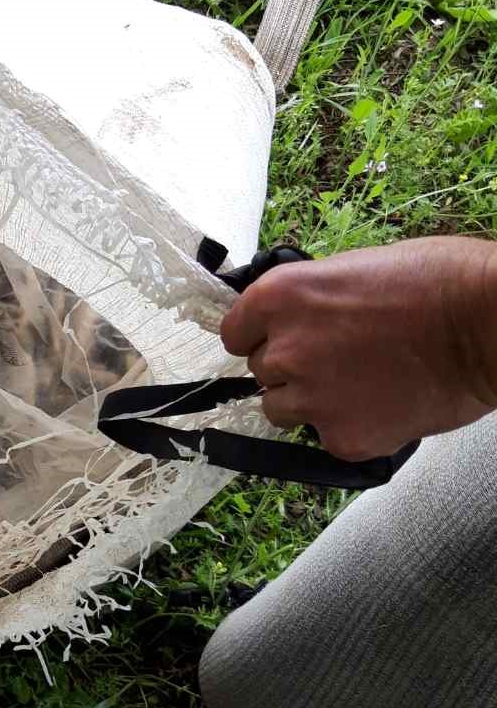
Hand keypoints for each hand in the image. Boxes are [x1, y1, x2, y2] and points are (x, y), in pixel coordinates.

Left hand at [221, 237, 496, 460]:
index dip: (259, 336)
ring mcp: (310, 399)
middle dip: (292, 367)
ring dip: (309, 401)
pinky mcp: (341, 438)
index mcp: (279, 298)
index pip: (234, 333)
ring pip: (281, 409)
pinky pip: (325, 437)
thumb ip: (310, 301)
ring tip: (360, 383)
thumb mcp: (353, 269)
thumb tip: (295, 320)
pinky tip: (386, 404)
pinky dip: (350, 426)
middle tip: (339, 358)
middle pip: (261, 372)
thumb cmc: (435, 282)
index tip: (281, 338)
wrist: (487, 326)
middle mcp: (283, 350)